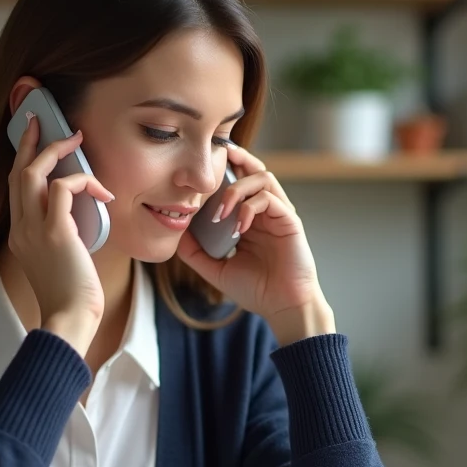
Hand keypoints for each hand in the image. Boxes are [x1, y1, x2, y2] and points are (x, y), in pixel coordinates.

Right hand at [8, 114, 113, 356]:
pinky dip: (82, 181)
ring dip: (55, 151)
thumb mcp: (62, 261)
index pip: (15, 188)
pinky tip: (102, 192)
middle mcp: (20, 229)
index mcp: (19, 236)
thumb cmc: (73, 297)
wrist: (70, 320)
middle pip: (17, 173)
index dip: (24, 160)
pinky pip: (62, 189)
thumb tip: (82, 218)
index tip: (35, 140)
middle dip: (31, 142)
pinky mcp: (54, 233)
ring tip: (76, 139)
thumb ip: (64, 237)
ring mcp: (33, 230)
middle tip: (44, 120)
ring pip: (32, 174)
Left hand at [175, 143, 334, 344]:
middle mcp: (266, 212)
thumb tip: (176, 232)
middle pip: (254, 169)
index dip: (223, 171)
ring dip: (237, 189)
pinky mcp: (290, 220)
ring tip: (220, 212)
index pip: (238, 183)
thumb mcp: (216, 269)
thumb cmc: (256, 290)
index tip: (201, 170)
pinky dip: (249, 207)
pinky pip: (269, 199)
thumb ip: (196, 252)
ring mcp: (279, 214)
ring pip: (262, 178)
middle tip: (215, 158)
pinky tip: (238, 227)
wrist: (282, 307)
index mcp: (250, 218)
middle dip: (236, 158)